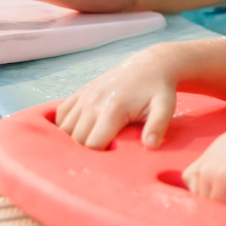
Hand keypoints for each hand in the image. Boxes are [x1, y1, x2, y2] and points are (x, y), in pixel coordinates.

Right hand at [55, 50, 178, 149]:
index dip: (101, 157)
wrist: (150, 66)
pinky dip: (64, 126)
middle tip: (103, 155)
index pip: (93, 144)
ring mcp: (85, 96)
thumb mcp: (165, 106)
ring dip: (73, 141)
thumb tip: (151, 145)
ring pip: (64, 129)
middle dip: (87, 152)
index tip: (112, 159)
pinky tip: (79, 132)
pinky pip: (60, 114)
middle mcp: (93, 102)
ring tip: (91, 145)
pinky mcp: (81, 92)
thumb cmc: (158, 90)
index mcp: (113, 109)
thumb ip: (158, 126)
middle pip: (77, 139)